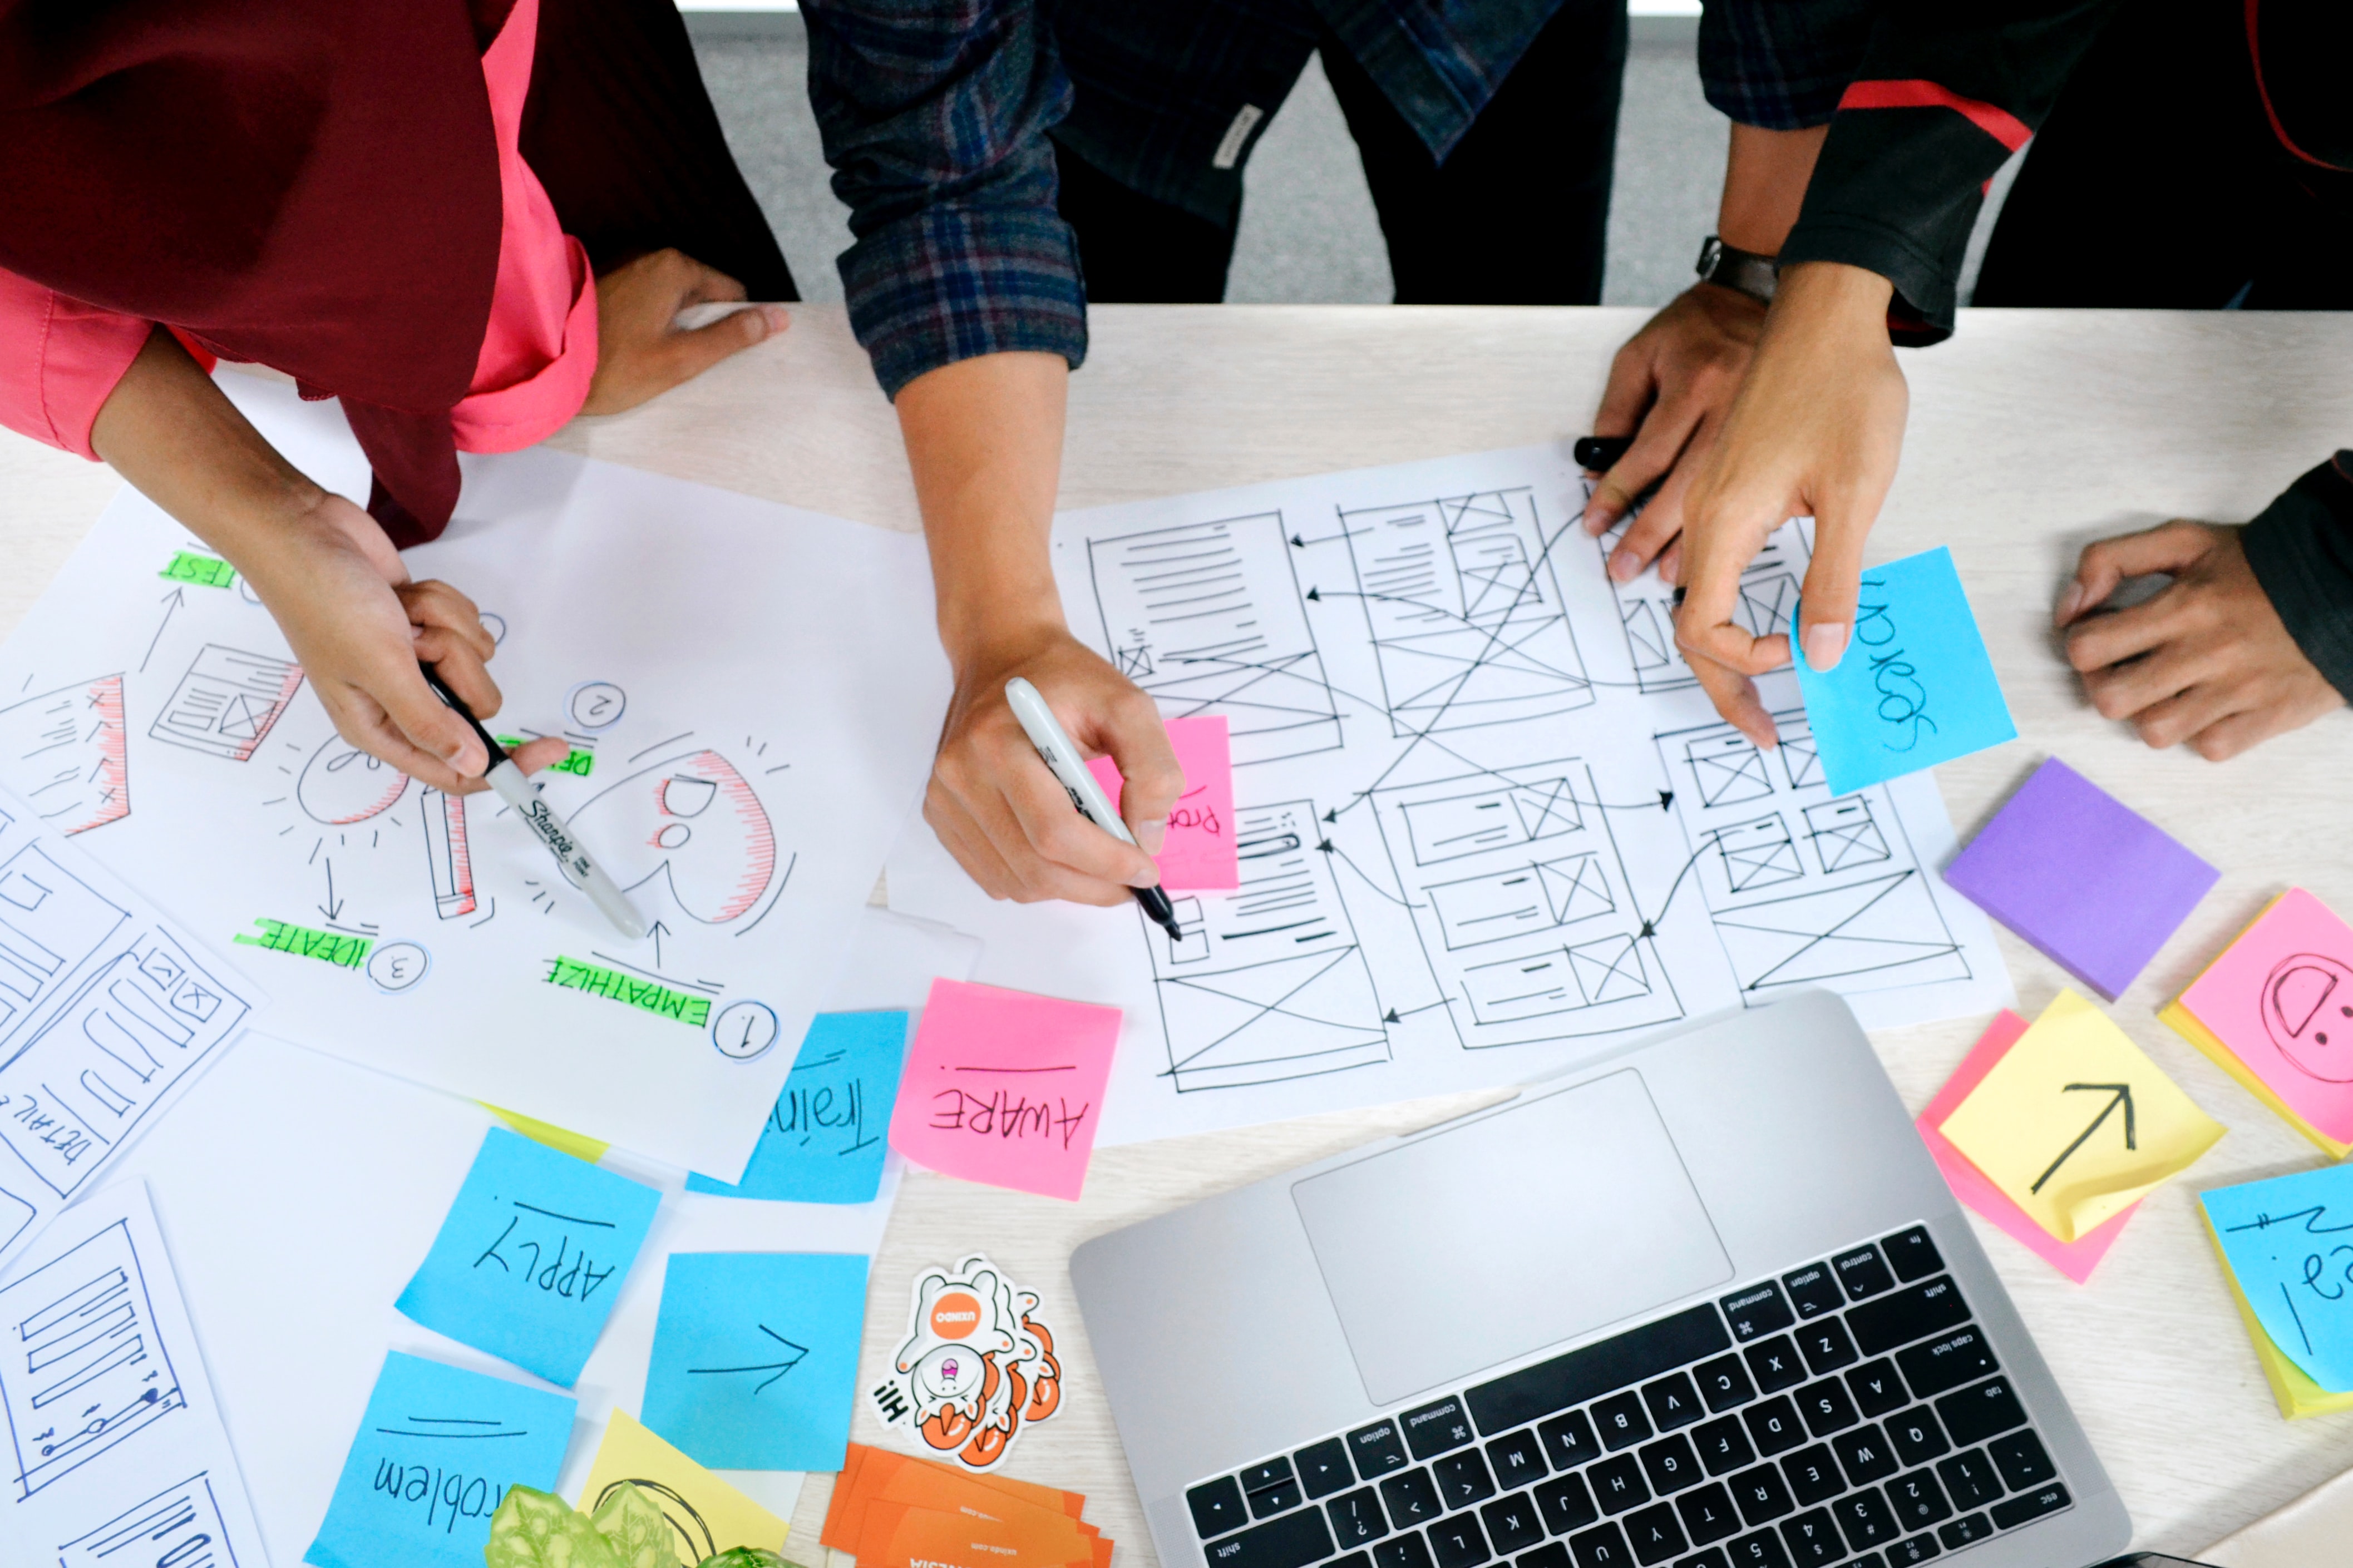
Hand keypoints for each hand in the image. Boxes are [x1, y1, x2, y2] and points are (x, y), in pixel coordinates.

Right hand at [240, 493, 570, 790]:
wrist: (305, 531)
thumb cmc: (324, 600)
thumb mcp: (381, 667)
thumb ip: (429, 721)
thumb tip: (471, 766)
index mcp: (378, 726)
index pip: (453, 770)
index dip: (505, 766)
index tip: (549, 751)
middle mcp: (399, 698)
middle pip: (475, 705)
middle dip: (456, 665)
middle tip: (416, 642)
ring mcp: (414, 659)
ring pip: (475, 657)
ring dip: (444, 625)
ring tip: (400, 613)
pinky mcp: (426, 625)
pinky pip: (467, 624)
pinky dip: (441, 603)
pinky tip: (404, 595)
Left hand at [580, 248, 785, 415]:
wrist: (544, 364)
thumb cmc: (615, 367)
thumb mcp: (683, 359)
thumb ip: (733, 337)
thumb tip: (778, 318)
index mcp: (676, 269)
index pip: (731, 292)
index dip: (733, 325)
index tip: (716, 354)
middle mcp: (651, 258)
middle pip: (701, 293)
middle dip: (701, 324)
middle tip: (684, 361)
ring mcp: (626, 268)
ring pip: (672, 298)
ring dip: (674, 325)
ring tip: (656, 358)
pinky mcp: (606, 283)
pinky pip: (646, 300)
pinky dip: (650, 321)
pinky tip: (634, 348)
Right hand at [925, 625, 1182, 905]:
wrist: (1004, 655)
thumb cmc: (1065, 680)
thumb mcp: (1127, 704)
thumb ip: (1153, 768)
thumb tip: (1147, 838)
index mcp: (997, 741)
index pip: (1054, 830)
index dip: (1106, 861)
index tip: (1146, 868)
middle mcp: (960, 774)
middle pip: (1034, 867)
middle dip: (1095, 885)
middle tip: (1134, 880)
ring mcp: (944, 799)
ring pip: (1015, 882)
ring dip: (1069, 889)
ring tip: (1103, 867)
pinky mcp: (942, 816)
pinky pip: (994, 877)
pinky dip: (1037, 881)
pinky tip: (1063, 856)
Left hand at [1580, 283, 1766, 584]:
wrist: (1763, 296)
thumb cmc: (1698, 327)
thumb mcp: (1640, 354)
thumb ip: (1617, 411)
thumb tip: (1599, 471)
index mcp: (1694, 381)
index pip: (1647, 453)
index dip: (1618, 495)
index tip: (1594, 525)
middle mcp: (1732, 404)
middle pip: (1686, 485)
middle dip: (1650, 534)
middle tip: (1624, 570)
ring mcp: (1766, 422)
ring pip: (1725, 494)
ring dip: (1695, 541)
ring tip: (1669, 575)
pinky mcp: (1784, 433)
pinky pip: (1759, 488)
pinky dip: (1737, 522)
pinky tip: (1723, 549)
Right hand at [1672, 263, 1906, 746]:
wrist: (1829, 312)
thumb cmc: (1843, 389)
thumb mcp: (1854, 494)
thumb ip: (1832, 579)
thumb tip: (1820, 653)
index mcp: (1726, 520)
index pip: (1702, 627)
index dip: (1743, 662)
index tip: (1798, 657)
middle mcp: (1706, 515)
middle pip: (1686, 625)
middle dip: (1721, 685)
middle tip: (1759, 731)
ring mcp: (1712, 500)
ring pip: (1694, 597)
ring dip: (1721, 651)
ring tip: (1756, 687)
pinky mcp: (1728, 485)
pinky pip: (1709, 564)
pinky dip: (1725, 608)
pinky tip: (1760, 622)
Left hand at [2058, 520, 2344, 758]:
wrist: (2344, 585)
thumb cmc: (2256, 567)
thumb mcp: (2183, 541)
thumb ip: (2112, 558)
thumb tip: (2070, 606)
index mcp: (2182, 607)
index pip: (2088, 647)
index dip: (2081, 644)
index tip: (2099, 637)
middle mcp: (2207, 652)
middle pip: (2111, 699)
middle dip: (2104, 685)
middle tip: (2123, 669)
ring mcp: (2239, 690)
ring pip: (2155, 732)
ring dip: (2149, 713)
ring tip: (2165, 690)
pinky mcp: (2268, 717)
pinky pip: (2209, 747)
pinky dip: (2200, 732)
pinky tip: (2207, 705)